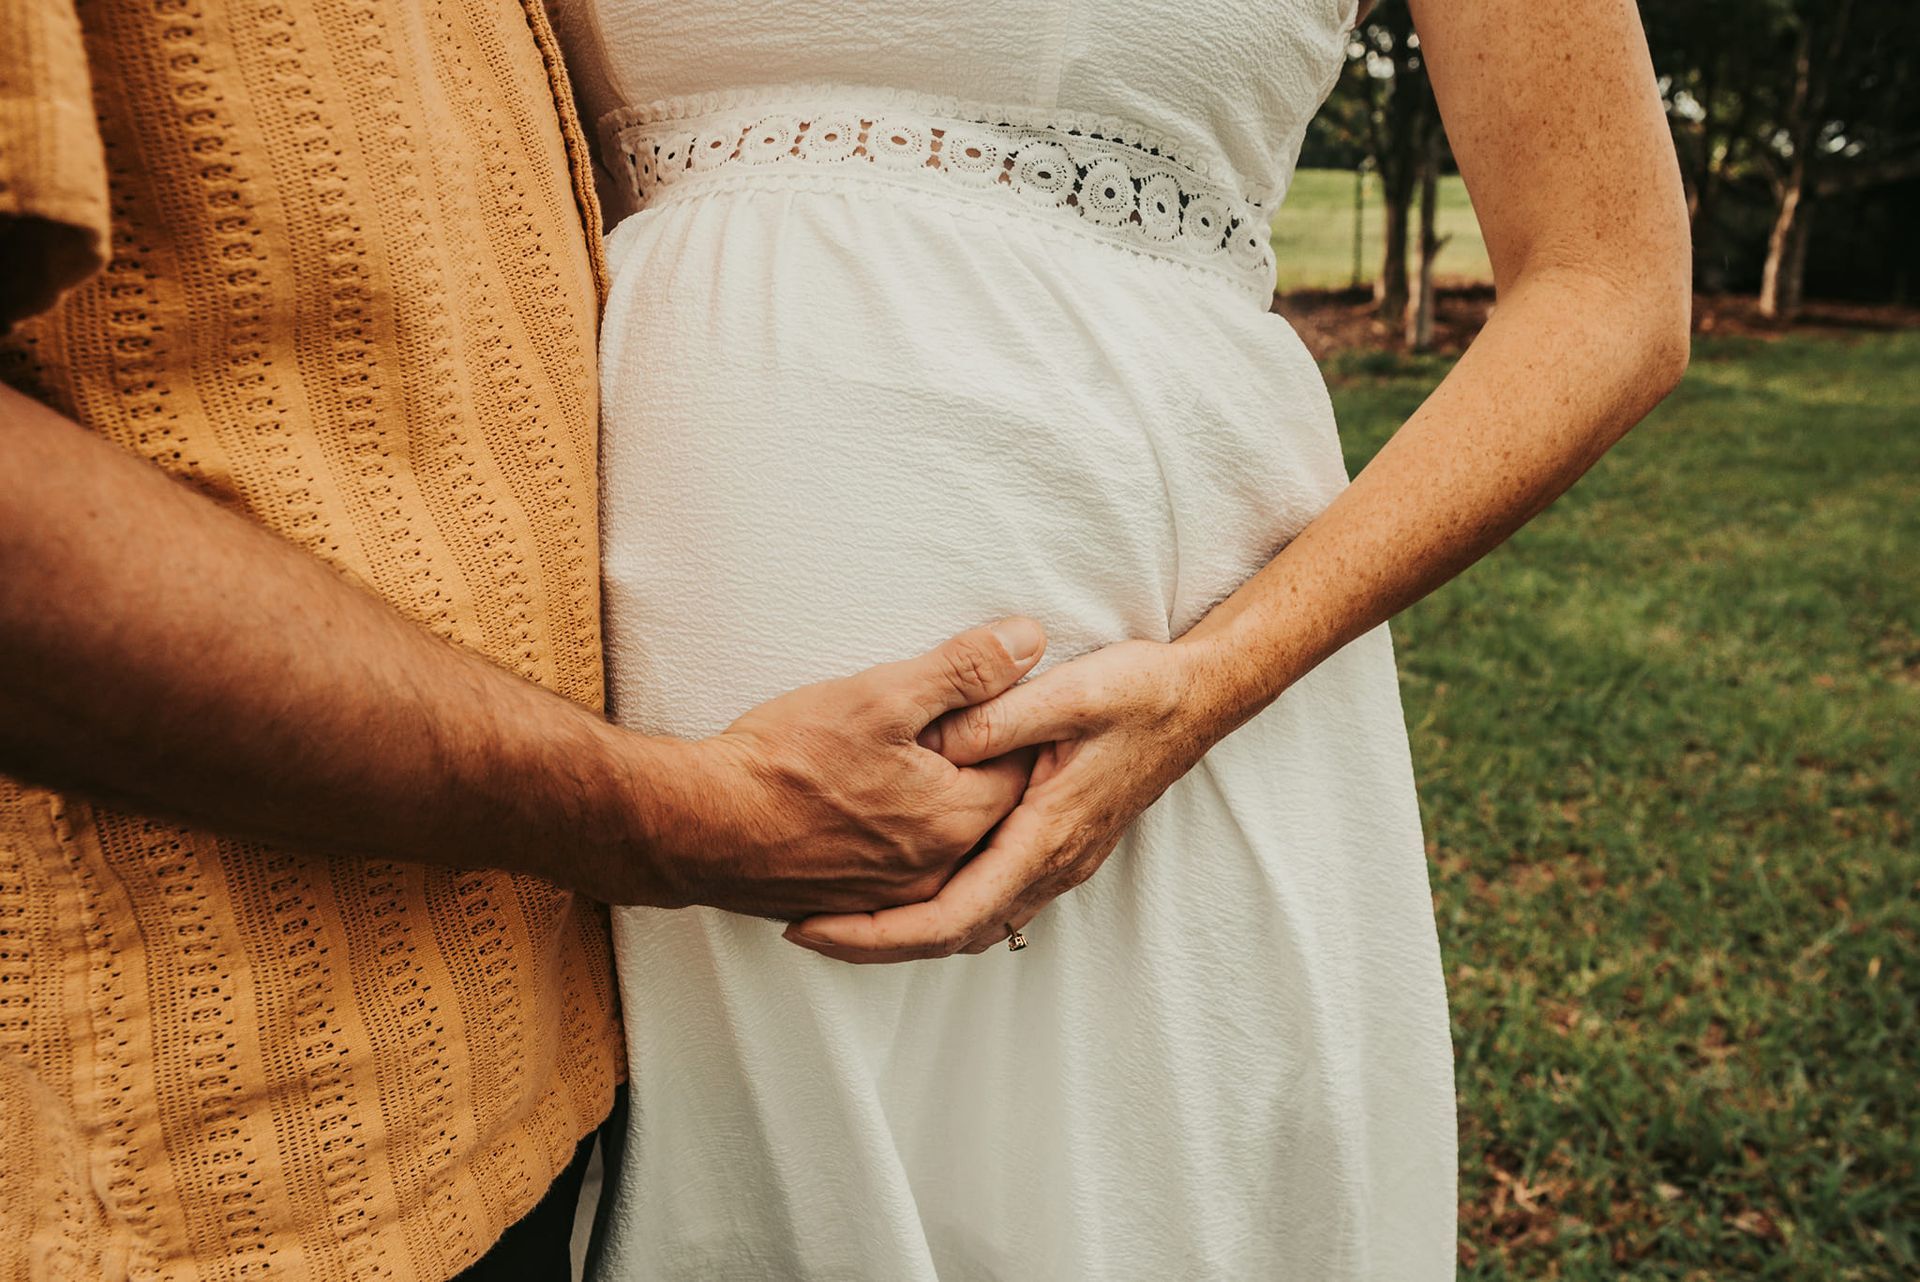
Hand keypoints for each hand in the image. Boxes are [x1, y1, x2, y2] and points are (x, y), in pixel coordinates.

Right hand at [630, 618, 1046, 918]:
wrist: (702, 825)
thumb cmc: (787, 761)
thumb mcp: (883, 695)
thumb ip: (964, 668)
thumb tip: (1030, 639)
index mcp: (959, 818)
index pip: (1022, 765)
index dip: (1009, 722)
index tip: (990, 694)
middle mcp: (939, 870)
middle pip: (987, 807)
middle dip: (976, 763)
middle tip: (947, 723)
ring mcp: (897, 894)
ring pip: (944, 839)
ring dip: (936, 800)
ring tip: (904, 759)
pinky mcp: (856, 904)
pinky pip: (901, 868)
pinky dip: (899, 836)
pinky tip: (870, 804)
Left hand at [781, 637, 1226, 960]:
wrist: (1196, 700)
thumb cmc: (1136, 693)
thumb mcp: (1066, 692)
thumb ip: (998, 717)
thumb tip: (938, 741)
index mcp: (1045, 835)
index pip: (950, 915)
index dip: (877, 931)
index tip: (816, 926)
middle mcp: (1051, 864)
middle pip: (952, 934)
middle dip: (876, 941)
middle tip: (804, 930)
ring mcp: (1057, 862)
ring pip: (972, 922)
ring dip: (907, 928)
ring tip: (840, 916)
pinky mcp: (1056, 847)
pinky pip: (990, 900)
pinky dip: (940, 908)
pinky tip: (906, 888)